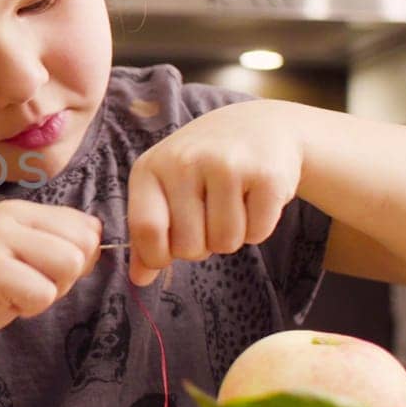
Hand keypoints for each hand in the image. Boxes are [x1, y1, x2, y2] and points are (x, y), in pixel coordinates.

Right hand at [0, 199, 101, 356]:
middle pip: (83, 245)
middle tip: (25, 287)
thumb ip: (56, 247)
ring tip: (12, 293)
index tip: (39, 273)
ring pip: (68, 266)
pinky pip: (43, 293)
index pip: (85, 226)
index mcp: (18, 211)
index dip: (75, 260)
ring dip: (47, 293)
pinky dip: (28, 308)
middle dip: (64, 278)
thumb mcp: (20, 260)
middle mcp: (8, 217)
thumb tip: (98, 237)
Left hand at [127, 100, 302, 285]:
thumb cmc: (202, 167)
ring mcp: (227, 165)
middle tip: (210, 216)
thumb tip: (139, 279)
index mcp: (150, 168)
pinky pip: (258, 234)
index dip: (158, 256)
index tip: (169, 252)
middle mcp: (184, 162)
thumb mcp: (165, 188)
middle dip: (202, 246)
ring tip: (232, 204)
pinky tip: (255, 198)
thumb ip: (147, 234)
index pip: (146, 231)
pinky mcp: (266, 175)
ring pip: (226, 243)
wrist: (260, 127)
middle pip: (189, 247)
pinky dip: (259, 228)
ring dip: (232, 237)